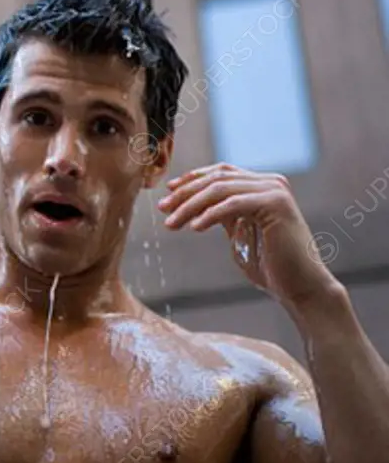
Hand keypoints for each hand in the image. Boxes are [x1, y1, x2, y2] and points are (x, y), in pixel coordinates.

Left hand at [157, 162, 339, 308]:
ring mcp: (275, 190)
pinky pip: (232, 205)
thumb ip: (223, 213)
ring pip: (220, 189)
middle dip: (185, 193)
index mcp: (263, 185)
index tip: (168, 192)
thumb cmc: (270, 266)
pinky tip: (194, 228)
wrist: (300, 289)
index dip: (192, 179)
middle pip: (217, 178)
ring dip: (191, 205)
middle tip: (163, 209)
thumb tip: (194, 201)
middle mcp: (271, 182)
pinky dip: (209, 215)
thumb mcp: (239, 232)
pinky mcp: (275, 204)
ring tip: (171, 223)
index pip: (221, 173)